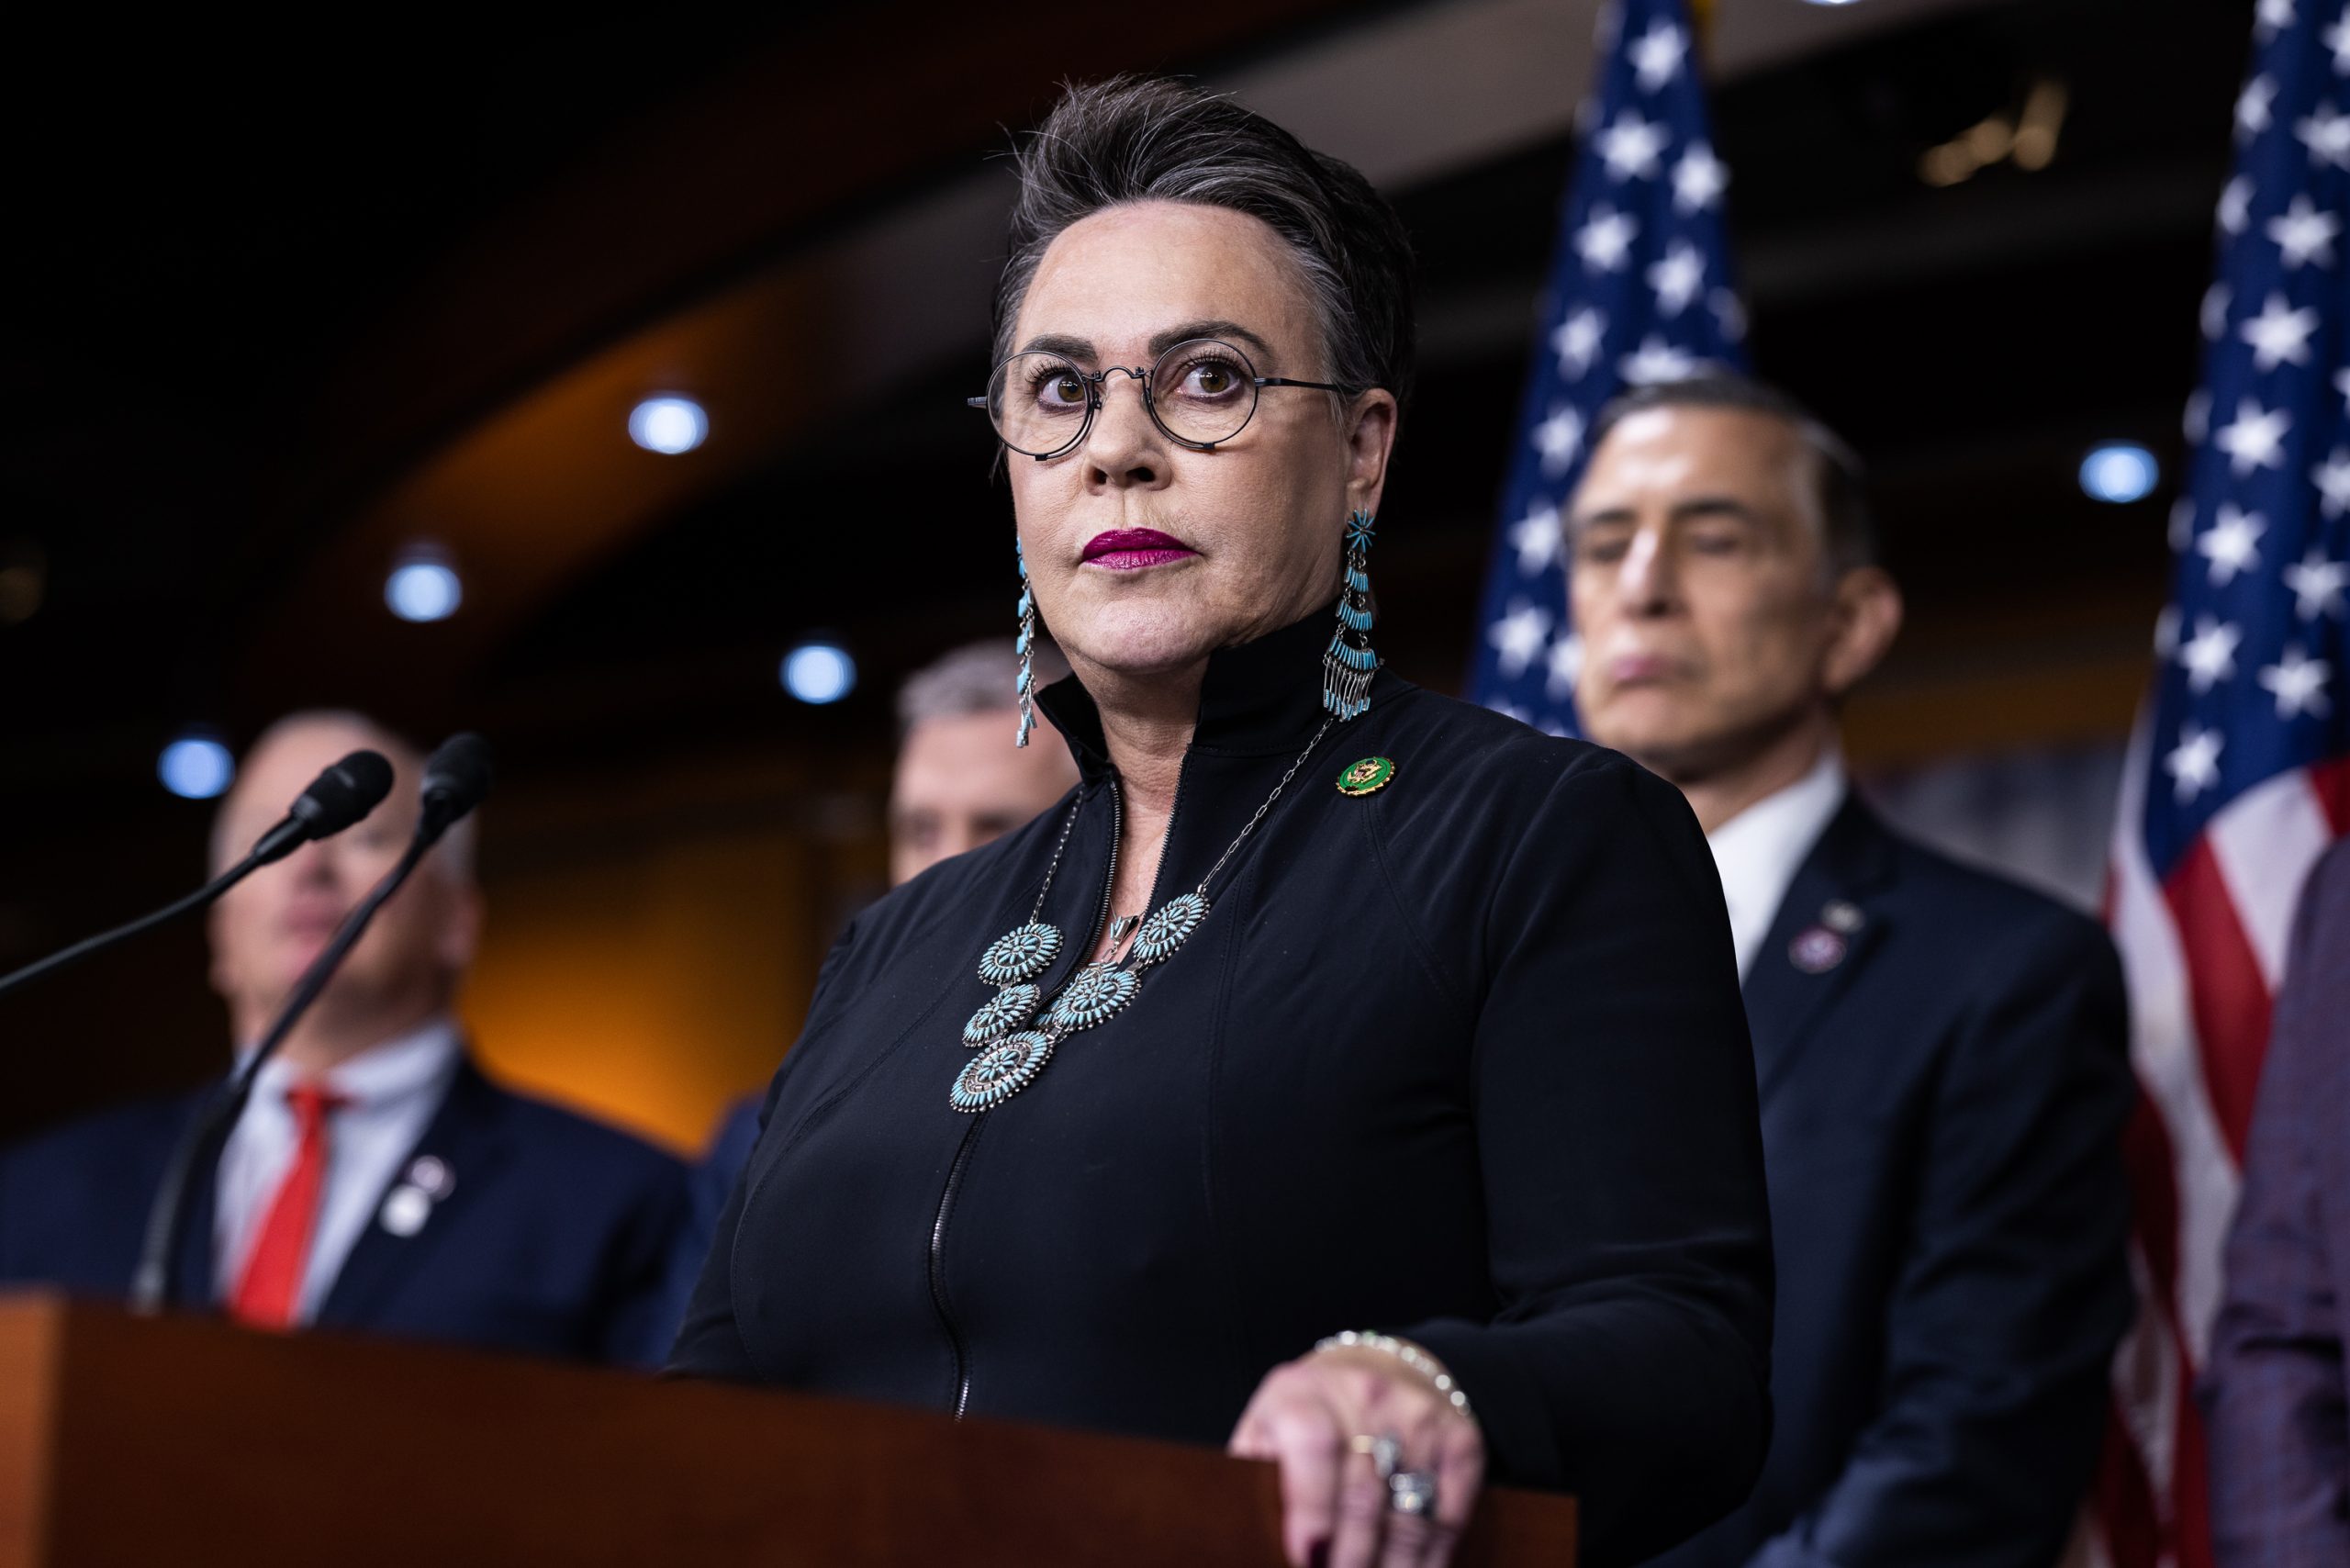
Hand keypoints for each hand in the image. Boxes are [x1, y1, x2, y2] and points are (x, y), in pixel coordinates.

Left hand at [1228, 1342, 1485, 1567]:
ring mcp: (1419, 1417)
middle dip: (1349, 1560)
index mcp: (1303, 1393)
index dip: (1310, 1506)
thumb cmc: (1310, 1414)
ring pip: (1409, 1517)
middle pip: (1362, 1496)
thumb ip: (1255, 1475)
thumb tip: (1243, 1536)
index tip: (1305, 1558)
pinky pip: (1449, 1517)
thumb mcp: (1268, 1427)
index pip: (1312, 1444)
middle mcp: (1366, 1397)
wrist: (1383, 1368)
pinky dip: (1430, 1560)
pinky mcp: (1461, 1440)